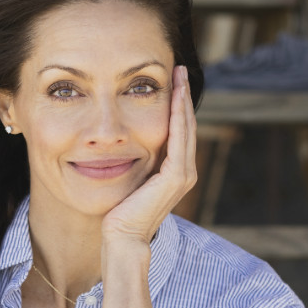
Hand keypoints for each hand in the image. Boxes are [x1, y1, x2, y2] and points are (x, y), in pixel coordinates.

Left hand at [100, 64, 196, 245]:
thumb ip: (137, 162)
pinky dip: (177, 114)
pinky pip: (178, 137)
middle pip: (186, 125)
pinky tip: (174, 94)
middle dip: (183, 95)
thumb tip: (127, 144)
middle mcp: (185, 172)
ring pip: (185, 127)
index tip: (171, 80)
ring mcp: (184, 175)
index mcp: (176, 173)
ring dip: (183, 98)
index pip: (179, 132)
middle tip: (179, 68)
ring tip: (179, 73)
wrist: (123, 238)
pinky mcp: (176, 177)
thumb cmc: (120, 214)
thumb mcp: (131, 180)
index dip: (177, 105)